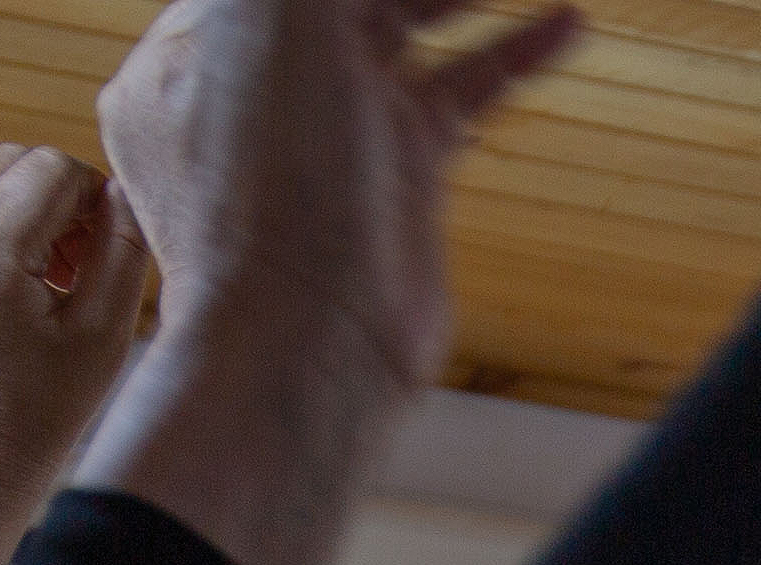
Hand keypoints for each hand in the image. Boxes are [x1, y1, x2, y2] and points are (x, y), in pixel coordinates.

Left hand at [0, 147, 149, 494]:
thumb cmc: (38, 410)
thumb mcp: (102, 336)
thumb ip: (122, 251)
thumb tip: (119, 194)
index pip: (50, 167)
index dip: (92, 195)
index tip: (103, 241)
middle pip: (8, 160)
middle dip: (52, 197)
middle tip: (74, 259)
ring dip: (14, 206)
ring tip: (38, 272)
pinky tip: (0, 278)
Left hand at [89, 0, 574, 564]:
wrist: (313, 337)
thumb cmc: (266, 182)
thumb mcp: (269, 21)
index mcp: (194, 43)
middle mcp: (258, 82)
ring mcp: (331, 128)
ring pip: (407, 27)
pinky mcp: (399, 172)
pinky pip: (459, 90)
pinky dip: (511, 54)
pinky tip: (566, 27)